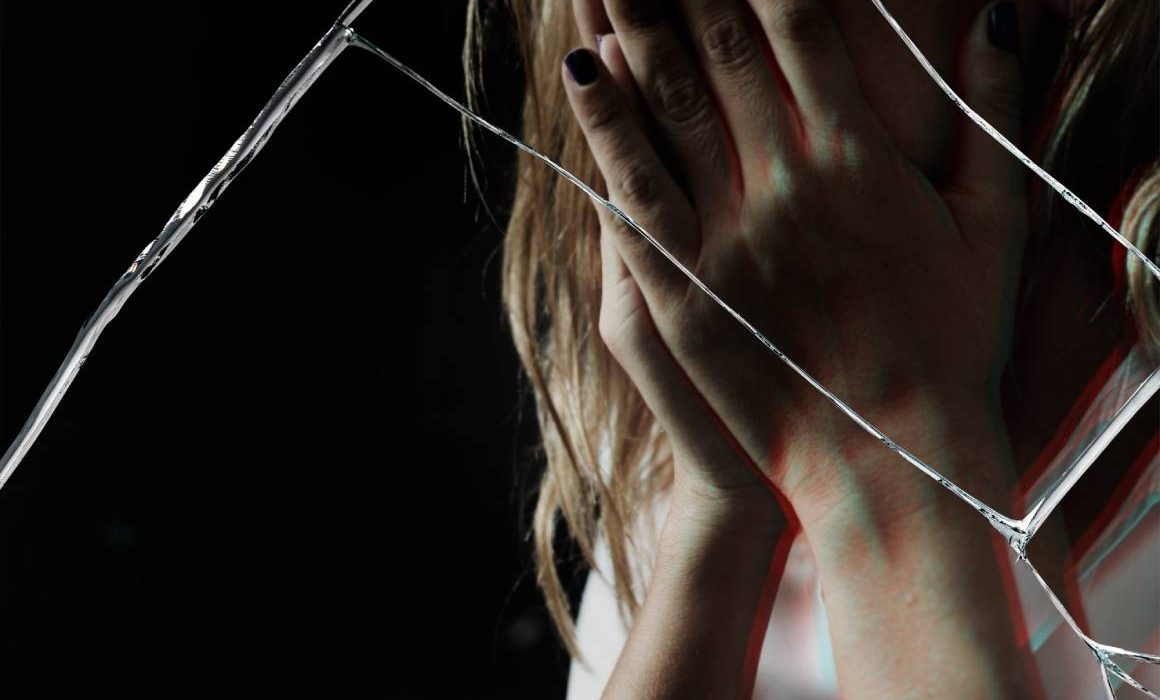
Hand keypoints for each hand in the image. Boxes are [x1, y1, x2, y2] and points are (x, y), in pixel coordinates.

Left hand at [562, 0, 1026, 527]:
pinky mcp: (684, 287)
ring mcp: (728, 235)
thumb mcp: (997, 225)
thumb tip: (1002, 17)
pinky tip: (582, 70)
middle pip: (722, 52)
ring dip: (634, 25)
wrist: (889, 456)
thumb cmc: (951, 343)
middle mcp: (789, 182)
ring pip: (669, 105)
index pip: (799, 29)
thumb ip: (996, 116)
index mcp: (862, 159)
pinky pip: (635, 191)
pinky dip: (605, 126)